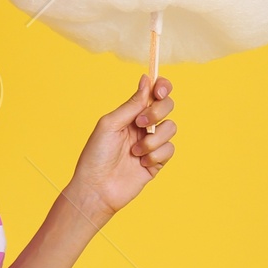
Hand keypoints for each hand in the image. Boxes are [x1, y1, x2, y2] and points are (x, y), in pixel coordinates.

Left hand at [65, 74, 176, 225]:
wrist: (97, 188)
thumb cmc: (96, 154)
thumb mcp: (111, 124)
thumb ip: (132, 104)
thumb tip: (147, 80)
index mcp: (129, 114)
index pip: (153, 94)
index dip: (162, 87)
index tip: (159, 90)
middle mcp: (142, 126)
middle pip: (167, 107)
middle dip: (158, 112)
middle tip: (140, 122)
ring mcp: (151, 143)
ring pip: (170, 128)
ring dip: (153, 139)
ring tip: (135, 151)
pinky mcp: (158, 161)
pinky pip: (170, 149)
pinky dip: (155, 154)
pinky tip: (140, 163)